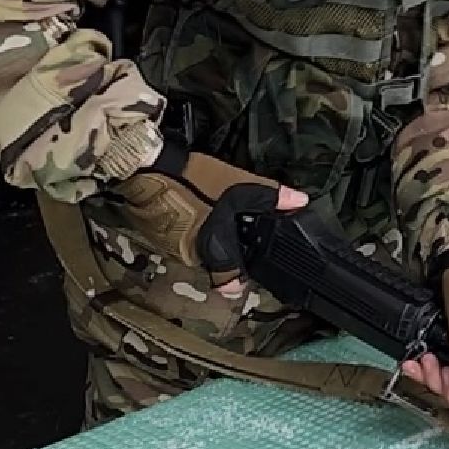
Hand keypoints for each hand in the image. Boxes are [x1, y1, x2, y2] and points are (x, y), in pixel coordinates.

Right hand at [109, 139, 306, 294]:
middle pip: (212, 262)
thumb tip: (301, 203)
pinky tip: (191, 208)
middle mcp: (189, 255)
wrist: (147, 166)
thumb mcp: (239, 184)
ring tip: (210, 213)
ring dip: (202, 237)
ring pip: (194, 250)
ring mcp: (168, 247)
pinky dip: (185, 228)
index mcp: (212, 248)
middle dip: (222, 248)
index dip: (238, 278)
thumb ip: (270, 197)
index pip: (227, 283)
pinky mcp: (153, 235)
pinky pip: (176, 239)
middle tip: (229, 227)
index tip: (244, 268)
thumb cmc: (195, 179)